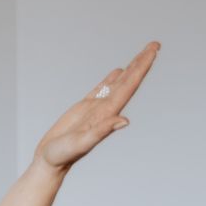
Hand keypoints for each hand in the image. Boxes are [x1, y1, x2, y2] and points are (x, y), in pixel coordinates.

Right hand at [33, 41, 158, 170]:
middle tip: (155, 44)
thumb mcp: (82, 143)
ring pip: (118, 82)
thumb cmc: (63, 155)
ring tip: (143, 53)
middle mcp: (107, 108)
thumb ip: (102, 131)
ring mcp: (97, 107)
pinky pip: (102, 89)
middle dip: (141, 62)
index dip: (141, 68)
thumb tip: (124, 121)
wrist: (50, 161)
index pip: (130, 85)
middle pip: (128, 80)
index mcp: (109, 113)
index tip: (153, 51)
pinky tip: (119, 71)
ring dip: (131, 68)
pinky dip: (112, 78)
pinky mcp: (84, 107)